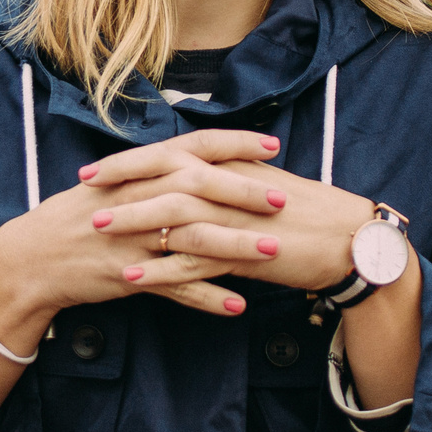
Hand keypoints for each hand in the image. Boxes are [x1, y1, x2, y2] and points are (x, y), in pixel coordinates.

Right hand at [0, 130, 283, 336]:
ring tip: (273, 251)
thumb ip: (155, 174)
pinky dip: (206, 297)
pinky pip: (175, 287)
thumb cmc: (76, 219)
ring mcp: (133, 237)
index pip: (193, 147)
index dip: (235, 144)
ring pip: (193, 237)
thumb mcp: (114, 185)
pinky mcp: (128, 275)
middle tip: (282, 199)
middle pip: (199, 187)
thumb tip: (197, 162)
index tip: (272, 144)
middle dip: (244, 192)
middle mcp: (138, 198)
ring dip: (236, 245)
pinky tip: (238, 306)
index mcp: (139, 171)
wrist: (33, 258)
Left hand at [80, 134, 379, 295]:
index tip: (95, 168)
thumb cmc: (306, 214)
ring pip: (174, 215)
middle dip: (120, 184)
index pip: (172, 154)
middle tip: (82, 191)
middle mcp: (230, 185)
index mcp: (231, 165)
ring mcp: (236, 219)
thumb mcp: (260, 187)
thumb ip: (224, 180)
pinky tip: (132, 278)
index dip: (130, 161)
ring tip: (98, 230)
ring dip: (133, 222)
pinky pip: (194, 262)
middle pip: (165, 177)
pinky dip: (160, 270)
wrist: (348, 241)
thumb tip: (188, 178)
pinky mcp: (245, 253)